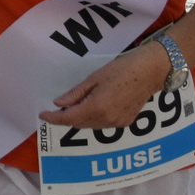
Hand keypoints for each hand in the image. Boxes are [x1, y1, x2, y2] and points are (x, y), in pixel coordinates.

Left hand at [38, 43, 170, 128]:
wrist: (151, 71)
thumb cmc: (123, 69)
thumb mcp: (95, 77)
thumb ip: (76, 93)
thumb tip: (59, 104)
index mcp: (97, 107)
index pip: (69, 118)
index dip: (54, 118)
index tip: (43, 114)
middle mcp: (106, 119)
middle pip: (79, 123)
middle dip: (66, 118)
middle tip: (57, 109)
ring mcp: (117, 123)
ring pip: (90, 125)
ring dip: (79, 119)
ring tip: (73, 107)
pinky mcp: (125, 122)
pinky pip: (102, 124)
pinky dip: (93, 119)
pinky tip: (91, 108)